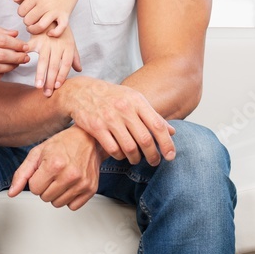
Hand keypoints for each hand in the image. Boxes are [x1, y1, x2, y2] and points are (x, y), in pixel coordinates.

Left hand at [9, 126, 103, 209]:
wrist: (88, 138)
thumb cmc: (63, 143)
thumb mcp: (37, 153)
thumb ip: (22, 173)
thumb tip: (12, 193)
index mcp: (54, 164)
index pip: (34, 189)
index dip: (36, 179)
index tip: (43, 170)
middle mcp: (69, 175)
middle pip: (45, 198)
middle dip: (46, 186)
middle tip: (53, 173)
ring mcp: (82, 183)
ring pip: (58, 204)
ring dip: (57, 193)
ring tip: (62, 177)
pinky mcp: (91, 189)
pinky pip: (72, 206)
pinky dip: (70, 197)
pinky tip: (71, 183)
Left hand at [14, 0, 80, 36]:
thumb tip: (15, 0)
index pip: (21, 12)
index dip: (22, 12)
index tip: (27, 11)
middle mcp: (44, 4)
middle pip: (28, 21)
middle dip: (27, 21)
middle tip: (31, 18)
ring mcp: (55, 11)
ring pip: (40, 27)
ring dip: (34, 30)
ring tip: (34, 27)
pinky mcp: (65, 15)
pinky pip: (59, 29)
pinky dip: (54, 33)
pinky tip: (50, 32)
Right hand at [28, 27, 81, 96]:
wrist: (52, 12)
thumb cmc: (61, 30)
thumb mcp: (70, 42)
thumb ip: (74, 57)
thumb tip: (79, 69)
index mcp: (68, 47)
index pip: (66, 64)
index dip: (62, 76)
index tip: (57, 87)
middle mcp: (58, 45)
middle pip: (55, 65)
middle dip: (50, 81)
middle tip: (46, 93)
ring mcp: (46, 42)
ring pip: (43, 60)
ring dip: (40, 74)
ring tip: (38, 86)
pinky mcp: (36, 38)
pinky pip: (29, 48)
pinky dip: (25, 55)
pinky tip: (23, 65)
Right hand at [57, 77, 175, 165]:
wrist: (81, 91)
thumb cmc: (112, 97)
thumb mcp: (133, 99)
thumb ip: (152, 115)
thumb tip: (172, 131)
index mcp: (136, 101)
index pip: (158, 125)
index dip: (167, 143)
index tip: (170, 156)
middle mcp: (124, 109)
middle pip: (145, 139)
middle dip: (153, 156)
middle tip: (154, 162)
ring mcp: (109, 118)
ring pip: (129, 147)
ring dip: (136, 158)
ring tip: (136, 160)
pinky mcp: (96, 127)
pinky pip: (113, 149)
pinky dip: (119, 156)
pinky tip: (120, 154)